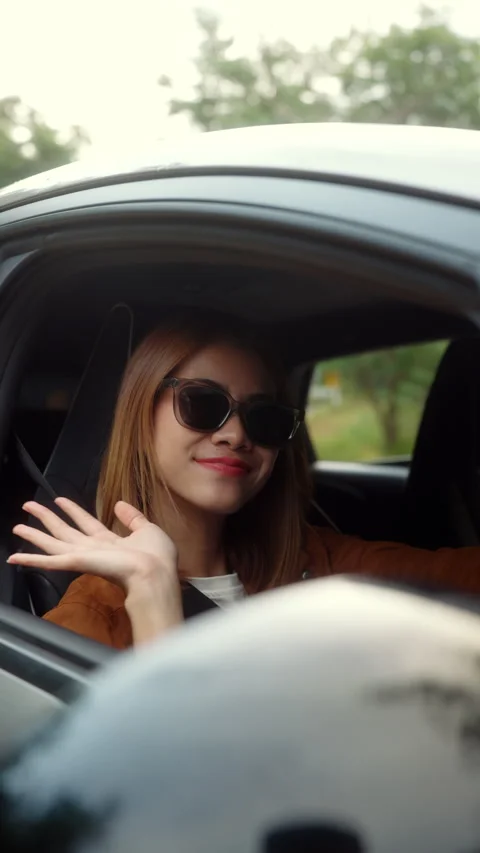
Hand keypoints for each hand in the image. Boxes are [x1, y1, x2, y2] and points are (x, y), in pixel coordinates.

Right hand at [9, 498, 182, 643]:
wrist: (154, 574)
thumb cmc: (155, 556)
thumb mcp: (147, 530)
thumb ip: (132, 517)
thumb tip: (119, 503)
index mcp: (110, 542)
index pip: (87, 523)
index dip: (73, 510)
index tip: (60, 500)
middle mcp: (93, 549)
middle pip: (64, 531)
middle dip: (47, 518)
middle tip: (28, 506)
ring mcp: (82, 557)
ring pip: (52, 542)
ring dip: (34, 534)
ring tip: (17, 526)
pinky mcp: (76, 563)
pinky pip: (49, 561)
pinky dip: (30, 560)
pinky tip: (14, 557)